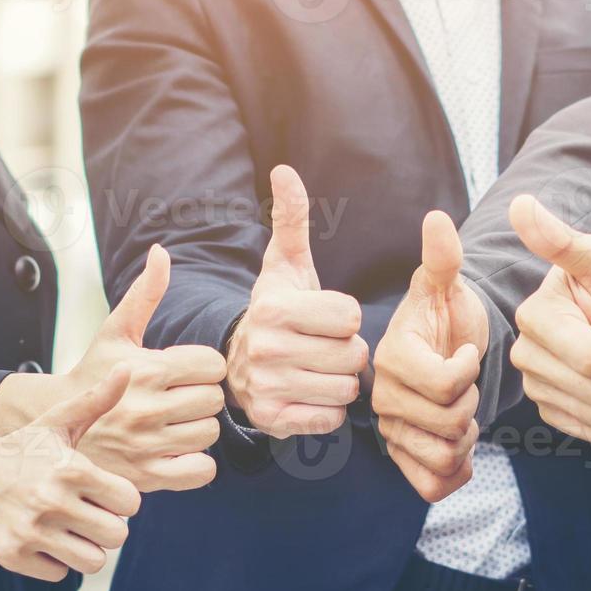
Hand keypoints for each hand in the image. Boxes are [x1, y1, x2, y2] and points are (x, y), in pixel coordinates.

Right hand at [0, 369, 142, 581]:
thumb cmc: (23, 449)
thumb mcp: (58, 423)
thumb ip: (96, 401)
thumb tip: (125, 370)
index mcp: (70, 469)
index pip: (130, 503)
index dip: (120, 500)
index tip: (102, 493)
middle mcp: (50, 500)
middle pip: (116, 535)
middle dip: (107, 526)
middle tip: (87, 514)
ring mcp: (29, 531)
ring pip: (93, 560)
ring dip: (85, 548)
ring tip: (69, 529)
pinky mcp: (11, 555)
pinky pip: (59, 574)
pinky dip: (55, 561)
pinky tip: (43, 539)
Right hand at [63, 245, 225, 490]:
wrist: (54, 424)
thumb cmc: (92, 373)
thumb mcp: (115, 332)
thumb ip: (144, 293)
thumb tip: (161, 252)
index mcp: (146, 370)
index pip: (212, 365)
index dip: (202, 366)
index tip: (184, 371)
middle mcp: (148, 408)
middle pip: (215, 400)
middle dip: (201, 397)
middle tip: (179, 398)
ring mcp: (148, 445)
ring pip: (210, 434)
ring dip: (198, 429)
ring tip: (174, 422)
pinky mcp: (148, 477)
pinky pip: (202, 471)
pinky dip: (196, 463)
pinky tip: (177, 449)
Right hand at [224, 165, 368, 436]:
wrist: (238, 363)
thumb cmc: (277, 311)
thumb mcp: (284, 266)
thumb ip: (290, 219)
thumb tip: (284, 170)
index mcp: (274, 308)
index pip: (350, 316)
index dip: (345, 318)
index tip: (323, 319)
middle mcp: (267, 348)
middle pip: (353, 355)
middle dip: (347, 352)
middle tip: (323, 348)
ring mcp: (268, 387)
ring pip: (345, 388)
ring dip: (340, 381)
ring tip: (318, 370)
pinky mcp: (273, 420)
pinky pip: (330, 418)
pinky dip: (328, 410)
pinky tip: (310, 394)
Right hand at [374, 210, 487, 501]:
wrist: (442, 353)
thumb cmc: (445, 318)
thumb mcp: (446, 286)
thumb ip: (442, 258)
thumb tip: (437, 220)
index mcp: (391, 356)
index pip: (445, 384)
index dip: (468, 371)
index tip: (466, 352)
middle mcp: (381, 397)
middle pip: (449, 423)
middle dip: (471, 404)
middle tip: (465, 385)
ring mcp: (389, 432)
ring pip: (443, 457)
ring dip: (465, 438)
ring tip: (462, 412)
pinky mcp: (401, 461)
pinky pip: (433, 485)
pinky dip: (456, 470)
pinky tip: (460, 444)